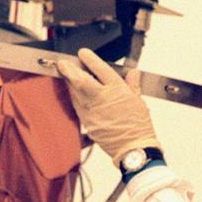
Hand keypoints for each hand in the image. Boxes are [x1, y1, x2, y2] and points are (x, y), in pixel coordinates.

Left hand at [56, 48, 158, 164]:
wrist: (134, 149)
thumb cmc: (138, 126)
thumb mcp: (139, 101)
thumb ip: (133, 85)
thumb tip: (132, 73)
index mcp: (117, 90)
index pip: (101, 69)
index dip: (90, 59)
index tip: (83, 53)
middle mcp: (102, 99)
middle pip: (81, 81)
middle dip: (69, 70)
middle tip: (62, 63)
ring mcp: (93, 112)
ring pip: (76, 94)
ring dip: (70, 83)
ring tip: (66, 75)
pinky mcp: (88, 123)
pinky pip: (78, 107)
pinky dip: (75, 99)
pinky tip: (74, 94)